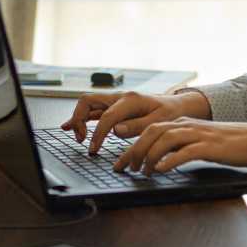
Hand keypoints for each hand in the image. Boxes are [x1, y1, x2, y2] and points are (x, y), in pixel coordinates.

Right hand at [60, 90, 208, 154]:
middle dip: (79, 120)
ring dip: (78, 118)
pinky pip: (93, 110)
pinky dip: (81, 118)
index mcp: (130, 100)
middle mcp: (119, 97)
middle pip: (88, 101)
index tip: (93, 149)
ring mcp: (115, 101)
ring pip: (87, 104)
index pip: (106, 116)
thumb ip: (137, 126)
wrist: (176, 106)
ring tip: (75, 136)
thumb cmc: (170, 113)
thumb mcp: (159, 121)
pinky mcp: (113, 107)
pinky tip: (70, 126)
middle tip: (81, 139)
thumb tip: (116, 130)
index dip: (97, 134)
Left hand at [111, 119, 246, 175]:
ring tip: (142, 172)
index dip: (131, 146)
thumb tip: (159, 161)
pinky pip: (184, 151)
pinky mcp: (209, 146)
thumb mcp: (200, 141)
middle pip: (151, 132)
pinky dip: (169, 160)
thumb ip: (180, 146)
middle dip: (134, 150)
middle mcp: (187, 125)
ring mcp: (198, 134)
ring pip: (164, 139)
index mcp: (183, 123)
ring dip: (149, 156)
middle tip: (125, 168)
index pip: (149, 130)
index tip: (121, 163)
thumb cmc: (230, 144)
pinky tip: (161, 170)